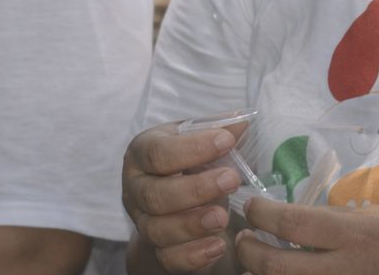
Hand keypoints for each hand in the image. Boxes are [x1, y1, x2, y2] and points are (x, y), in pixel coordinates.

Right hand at [123, 119, 247, 272]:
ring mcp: (143, 223)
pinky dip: (194, 255)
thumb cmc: (188, 163)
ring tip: (223, 217)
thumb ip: (218, 130)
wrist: (175, 204)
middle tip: (232, 180)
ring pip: (158, 229)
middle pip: (154, 194)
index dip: (190, 148)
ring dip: (192, 224)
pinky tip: (219, 245)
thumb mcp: (198, 141)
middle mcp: (135, 189)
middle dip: (194, 189)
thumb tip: (243, 119)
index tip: (226, 141)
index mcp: (141, 154)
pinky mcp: (157, 251)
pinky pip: (169, 258)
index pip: (157, 152)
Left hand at [236, 196, 378, 274]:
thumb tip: (297, 217)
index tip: (253, 207)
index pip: (290, 222)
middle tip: (243, 238)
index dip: (260, 213)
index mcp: (354, 235)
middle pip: (274, 265)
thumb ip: (339, 218)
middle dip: (248, 250)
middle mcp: (343, 270)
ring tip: (257, 263)